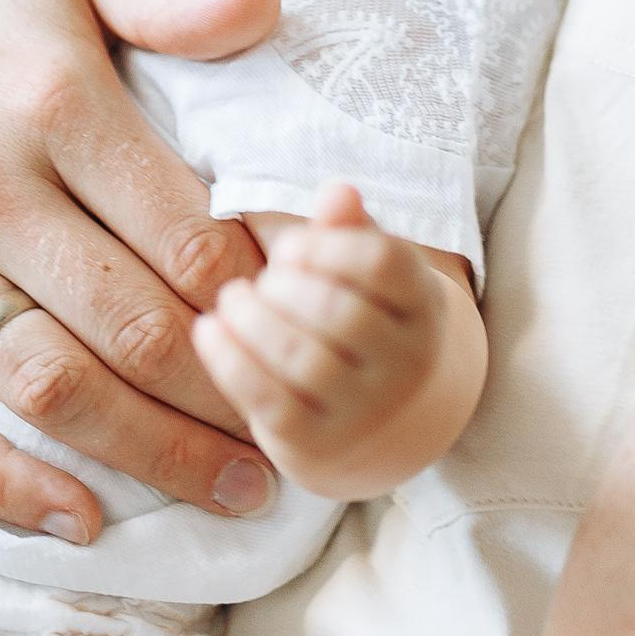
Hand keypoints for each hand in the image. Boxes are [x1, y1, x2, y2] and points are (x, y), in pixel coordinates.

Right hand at [0, 0, 283, 540]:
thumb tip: (266, 8)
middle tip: (294, 434)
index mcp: (51, 99)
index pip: (186, 233)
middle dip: (229, 393)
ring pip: (47, 385)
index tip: (310, 334)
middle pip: (132, 324)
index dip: (264, 300)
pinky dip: (1, 487)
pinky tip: (80, 519)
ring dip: (150, 453)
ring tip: (233, 489)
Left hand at [192, 185, 483, 500]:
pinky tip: (210, 330)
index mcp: (424, 306)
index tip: (292, 248)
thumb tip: (337, 190)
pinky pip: (268, 399)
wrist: (387, 424)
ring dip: (252, 318)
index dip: (326, 246)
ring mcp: (366, 412)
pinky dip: (229, 359)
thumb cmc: (367, 324)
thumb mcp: (371, 275)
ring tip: (233, 298)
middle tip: (264, 280)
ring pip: (301, 358)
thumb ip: (351, 230)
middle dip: (285, 287)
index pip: (382, 263)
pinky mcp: (319, 445)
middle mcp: (407, 364)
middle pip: (338, 312)